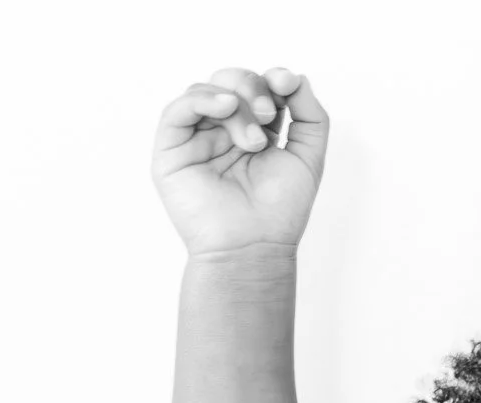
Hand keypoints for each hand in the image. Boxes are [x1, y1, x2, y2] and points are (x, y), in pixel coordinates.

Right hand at [150, 66, 329, 258]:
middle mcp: (223, 132)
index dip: (273, 79)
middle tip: (269, 115)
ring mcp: (196, 139)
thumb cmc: (281, 210)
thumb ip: (310, 114)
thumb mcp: (309, 154)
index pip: (259, 88)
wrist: (254, 246)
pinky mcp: (171, 151)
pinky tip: (225, 106)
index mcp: (254, 131)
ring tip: (253, 140)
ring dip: (235, 102)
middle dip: (253, 87)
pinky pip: (177, 110)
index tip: (287, 83)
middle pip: (231, 82)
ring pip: (207, 92)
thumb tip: (295, 78)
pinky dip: (201, 99)